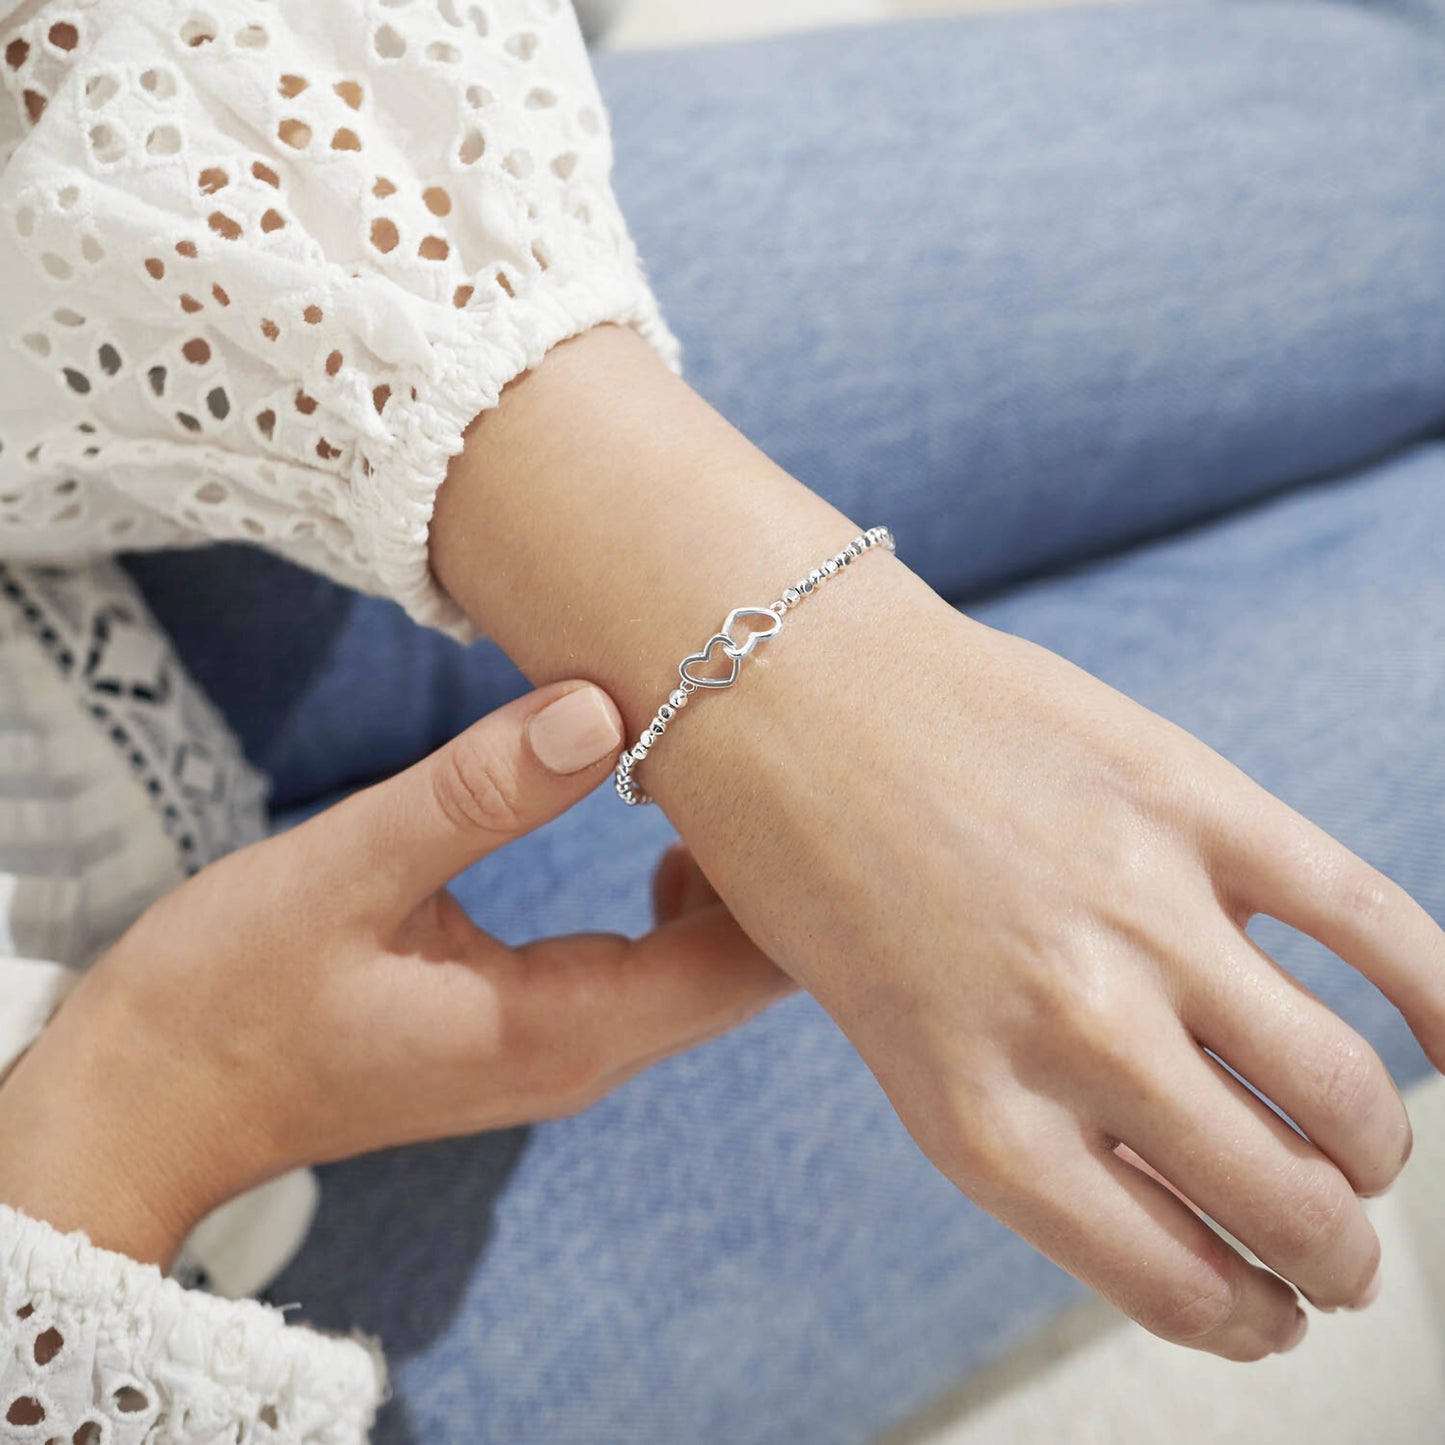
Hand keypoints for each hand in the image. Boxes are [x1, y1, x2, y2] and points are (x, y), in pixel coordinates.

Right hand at [0, 680, 790, 1264]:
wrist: (149, 1108)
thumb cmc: (226, 1001)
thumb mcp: (346, 873)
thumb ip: (480, 792)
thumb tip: (607, 708)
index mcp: (564, 1026)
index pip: (747, 962)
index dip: (790, 862)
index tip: (774, 748)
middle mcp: (588, 1055)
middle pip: (747, 969)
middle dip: (773, 860)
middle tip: (749, 730)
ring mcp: (566, 1051)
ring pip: (706, 969)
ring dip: (725, 873)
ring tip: (699, 760)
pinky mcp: (536, 1032)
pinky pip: (654, 969)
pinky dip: (676, 898)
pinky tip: (648, 821)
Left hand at [659, 576, 1431, 1359]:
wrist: (783, 683)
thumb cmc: (807, 866)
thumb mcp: (886, 1036)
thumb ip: (1024, 1115)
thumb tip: (1171, 1185)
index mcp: (977, 1118)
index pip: (1174, 1281)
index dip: (1245, 1317)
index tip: (1267, 1314)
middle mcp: (1071, 1035)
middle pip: (1281, 1202)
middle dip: (1330, 1256)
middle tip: (1338, 1254)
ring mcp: (1141, 911)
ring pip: (1342, 1088)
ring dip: (1376, 1150)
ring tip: (1368, 1158)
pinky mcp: (1187, 799)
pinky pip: (1368, 918)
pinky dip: (1441, 992)